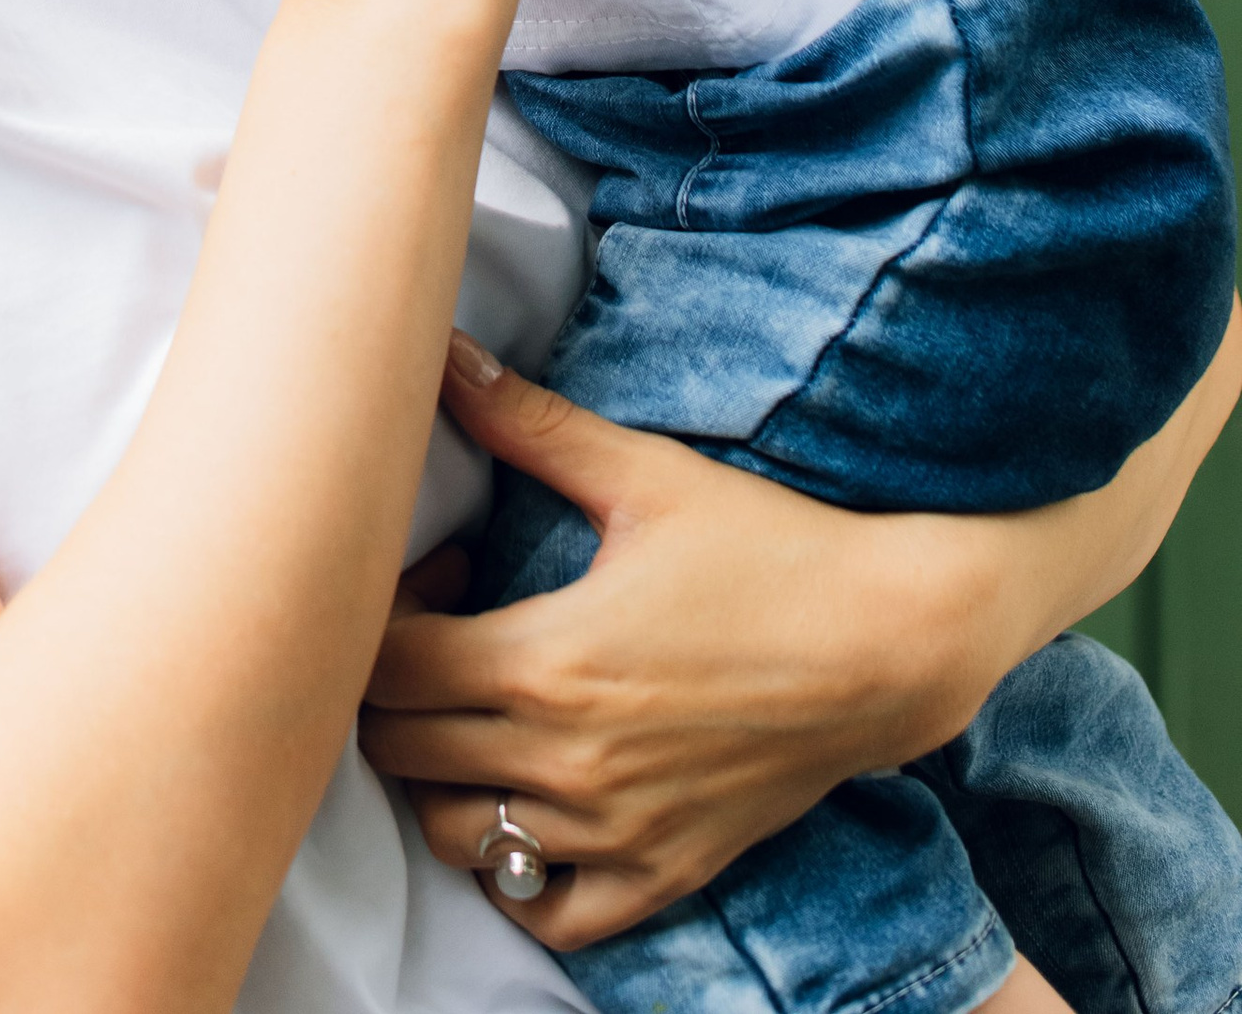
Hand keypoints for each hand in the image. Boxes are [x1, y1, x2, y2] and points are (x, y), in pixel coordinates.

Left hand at [362, 346, 997, 949]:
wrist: (889, 643)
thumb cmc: (768, 550)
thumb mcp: (644, 476)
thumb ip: (530, 422)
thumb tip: (447, 356)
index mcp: (544, 663)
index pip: (387, 670)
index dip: (381, 618)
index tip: (432, 583)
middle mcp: (566, 761)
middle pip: (401, 754)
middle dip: (395, 694)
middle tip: (444, 640)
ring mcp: (614, 830)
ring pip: (458, 839)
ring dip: (441, 780)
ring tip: (481, 717)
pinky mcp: (665, 872)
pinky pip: (551, 913)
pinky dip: (519, 872)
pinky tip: (533, 806)